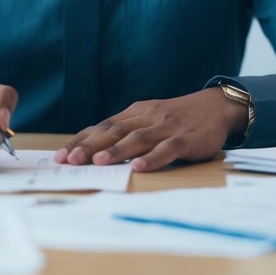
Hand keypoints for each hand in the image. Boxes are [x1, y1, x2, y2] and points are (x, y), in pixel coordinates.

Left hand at [53, 89, 245, 171]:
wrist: (215, 107)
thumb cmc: (176, 118)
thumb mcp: (149, 119)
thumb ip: (126, 131)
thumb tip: (94, 148)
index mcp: (135, 113)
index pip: (102, 127)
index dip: (81, 141)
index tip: (61, 155)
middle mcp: (147, 118)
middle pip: (114, 132)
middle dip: (90, 147)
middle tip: (70, 160)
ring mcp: (166, 128)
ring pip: (137, 139)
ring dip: (116, 151)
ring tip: (98, 162)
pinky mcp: (185, 140)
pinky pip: (167, 149)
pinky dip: (152, 158)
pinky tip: (139, 167)